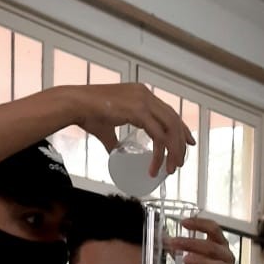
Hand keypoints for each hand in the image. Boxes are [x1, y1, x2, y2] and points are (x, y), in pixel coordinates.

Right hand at [69, 83, 195, 175]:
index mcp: (141, 94)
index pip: (168, 111)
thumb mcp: (107, 127)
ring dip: (174, 151)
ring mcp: (143, 101)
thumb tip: (116, 152)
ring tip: (171, 169)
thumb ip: (114, 139)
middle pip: (173, 120)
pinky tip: (156, 167)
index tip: (188, 143)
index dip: (181, 128)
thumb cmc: (86, 113)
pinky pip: (158, 136)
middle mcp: (145, 95)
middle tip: (180, 162)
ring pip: (170, 128)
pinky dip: (160, 154)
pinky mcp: (139, 111)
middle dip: (181, 143)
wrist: (75, 105)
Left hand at [168, 218, 236, 263]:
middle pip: (213, 247)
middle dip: (193, 243)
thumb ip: (181, 250)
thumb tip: (164, 239)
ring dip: (202, 262)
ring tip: (186, 260)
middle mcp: (227, 258)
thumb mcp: (192, 259)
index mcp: (219, 246)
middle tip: (175, 242)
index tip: (184, 223)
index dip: (200, 224)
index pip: (214, 229)